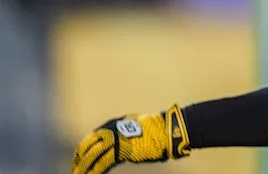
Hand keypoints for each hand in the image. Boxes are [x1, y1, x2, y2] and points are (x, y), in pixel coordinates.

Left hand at [73, 106, 190, 173]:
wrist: (168, 130)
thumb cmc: (155, 130)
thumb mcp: (134, 128)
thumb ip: (122, 134)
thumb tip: (114, 143)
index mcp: (112, 124)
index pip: (90, 139)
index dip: (82, 151)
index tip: (78, 161)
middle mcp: (111, 129)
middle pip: (87, 146)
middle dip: (79, 160)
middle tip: (75, 170)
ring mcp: (115, 139)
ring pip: (91, 155)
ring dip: (83, 167)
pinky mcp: (121, 149)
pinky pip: (102, 163)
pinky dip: (94, 171)